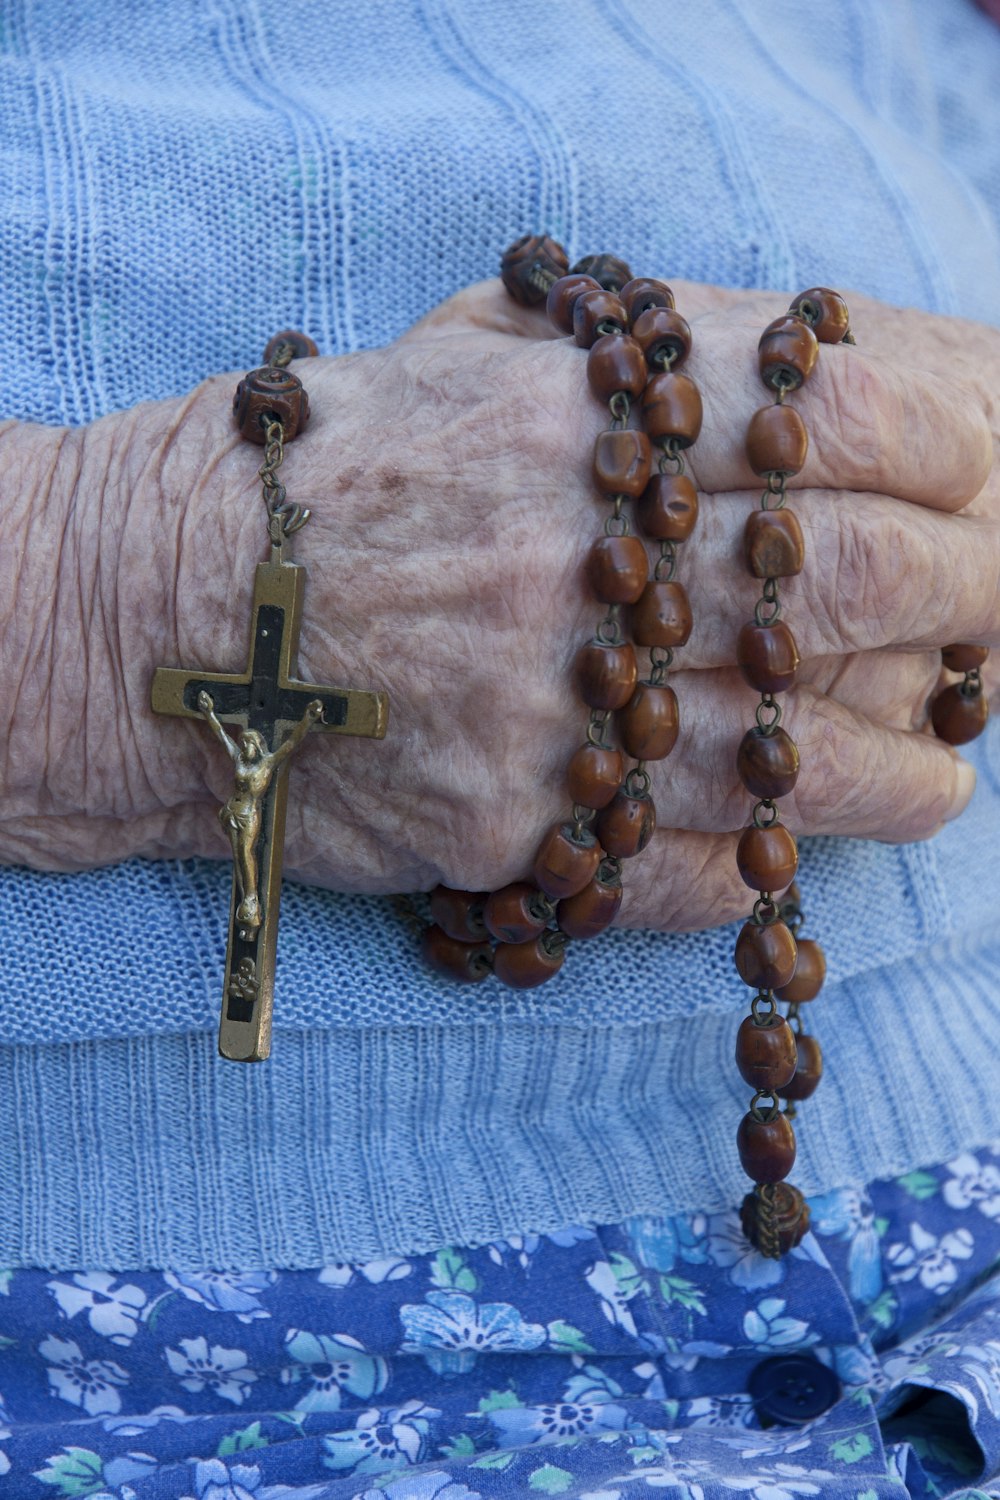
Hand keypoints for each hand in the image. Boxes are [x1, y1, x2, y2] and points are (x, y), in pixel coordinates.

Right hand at [1, 279, 995, 935]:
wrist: (163, 622)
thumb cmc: (314, 477)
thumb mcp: (460, 358)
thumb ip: (618, 357)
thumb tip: (785, 369)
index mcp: (572, 421)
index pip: (823, 416)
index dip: (930, 445)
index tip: (969, 473)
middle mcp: (581, 559)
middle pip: (844, 581)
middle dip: (958, 594)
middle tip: (990, 611)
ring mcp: (554, 709)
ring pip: (795, 748)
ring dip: (900, 761)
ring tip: (942, 767)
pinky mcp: (516, 830)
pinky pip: (689, 863)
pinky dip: (784, 858)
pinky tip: (823, 841)